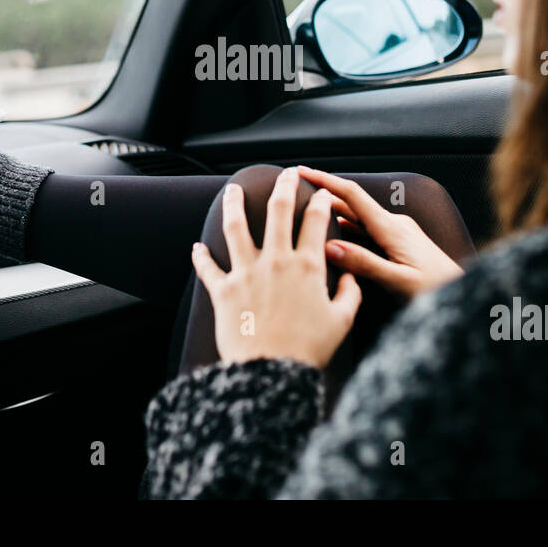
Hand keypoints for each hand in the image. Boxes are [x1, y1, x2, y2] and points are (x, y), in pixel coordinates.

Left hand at [191, 168, 361, 369]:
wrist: (271, 373)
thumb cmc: (308, 349)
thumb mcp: (341, 322)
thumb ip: (349, 294)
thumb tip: (350, 277)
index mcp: (307, 266)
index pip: (315, 222)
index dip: (319, 202)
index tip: (320, 193)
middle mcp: (275, 261)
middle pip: (276, 211)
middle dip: (282, 187)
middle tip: (284, 174)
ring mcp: (246, 273)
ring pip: (236, 227)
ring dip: (233, 204)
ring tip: (232, 190)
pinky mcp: (223, 291)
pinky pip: (208, 268)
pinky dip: (201, 256)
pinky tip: (197, 247)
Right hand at [297, 166, 464, 299]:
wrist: (464, 290)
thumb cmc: (437, 288)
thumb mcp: (399, 281)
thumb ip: (365, 264)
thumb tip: (331, 248)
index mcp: (391, 228)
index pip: (352, 195)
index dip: (325, 181)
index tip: (302, 172)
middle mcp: (394, 223)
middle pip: (352, 202)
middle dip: (324, 195)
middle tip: (296, 193)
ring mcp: (398, 230)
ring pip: (359, 216)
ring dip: (335, 212)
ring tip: (308, 214)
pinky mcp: (401, 239)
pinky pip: (368, 227)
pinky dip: (348, 226)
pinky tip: (336, 235)